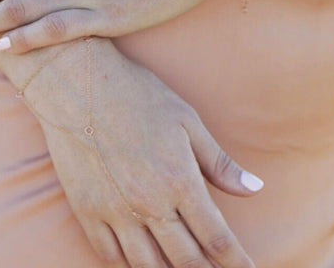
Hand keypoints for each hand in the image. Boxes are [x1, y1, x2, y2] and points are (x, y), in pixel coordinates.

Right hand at [26, 38, 261, 267]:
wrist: (79, 84)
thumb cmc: (137, 96)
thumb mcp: (186, 120)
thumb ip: (218, 162)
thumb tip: (255, 188)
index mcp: (178, 180)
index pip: (216, 238)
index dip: (236, 262)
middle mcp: (148, 203)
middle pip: (186, 260)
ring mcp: (113, 210)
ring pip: (147, 265)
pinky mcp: (85, 208)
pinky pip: (108, 254)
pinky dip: (128, 264)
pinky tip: (140, 259)